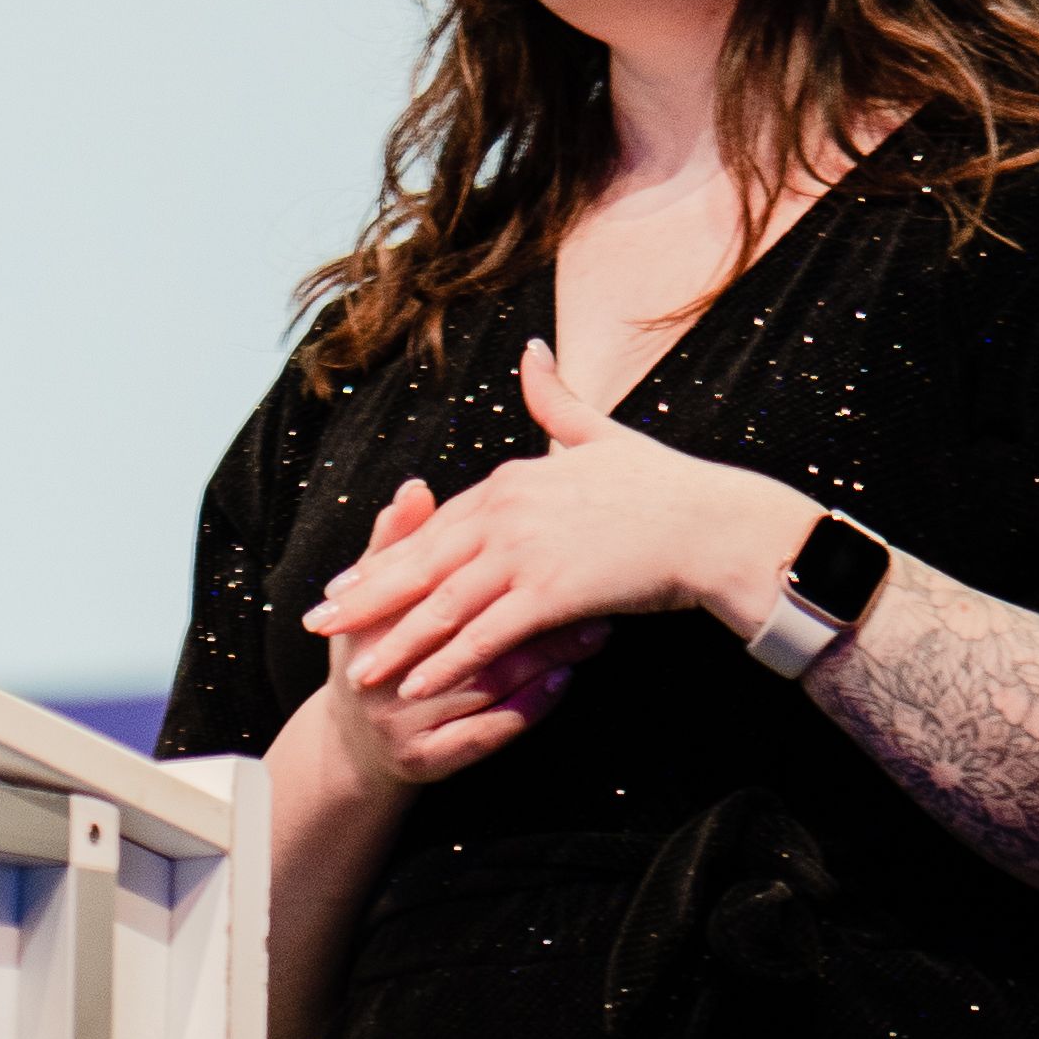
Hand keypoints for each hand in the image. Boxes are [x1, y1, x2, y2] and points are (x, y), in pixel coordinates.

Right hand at [306, 476, 608, 790]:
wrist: (353, 750)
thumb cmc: (378, 655)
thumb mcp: (375, 601)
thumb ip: (396, 544)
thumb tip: (415, 488)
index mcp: (371, 627)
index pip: (433, 586)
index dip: (489, 563)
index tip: (547, 540)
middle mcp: (381, 676)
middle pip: (465, 635)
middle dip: (529, 611)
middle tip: (589, 588)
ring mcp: (402, 722)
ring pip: (483, 685)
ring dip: (542, 658)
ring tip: (593, 632)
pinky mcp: (426, 761)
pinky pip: (486, 734)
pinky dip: (527, 708)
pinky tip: (563, 684)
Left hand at [307, 338, 820, 705]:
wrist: (717, 526)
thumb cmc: (667, 486)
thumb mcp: (601, 434)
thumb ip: (556, 401)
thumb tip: (532, 352)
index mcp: (512, 479)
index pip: (436, 525)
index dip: (389, 556)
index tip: (349, 580)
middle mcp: (508, 512)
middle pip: (422, 562)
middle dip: (367, 596)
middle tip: (320, 621)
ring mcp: (527, 552)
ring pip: (444, 603)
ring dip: (396, 641)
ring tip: (358, 669)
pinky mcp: (552, 591)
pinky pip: (487, 634)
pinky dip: (448, 662)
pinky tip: (418, 686)